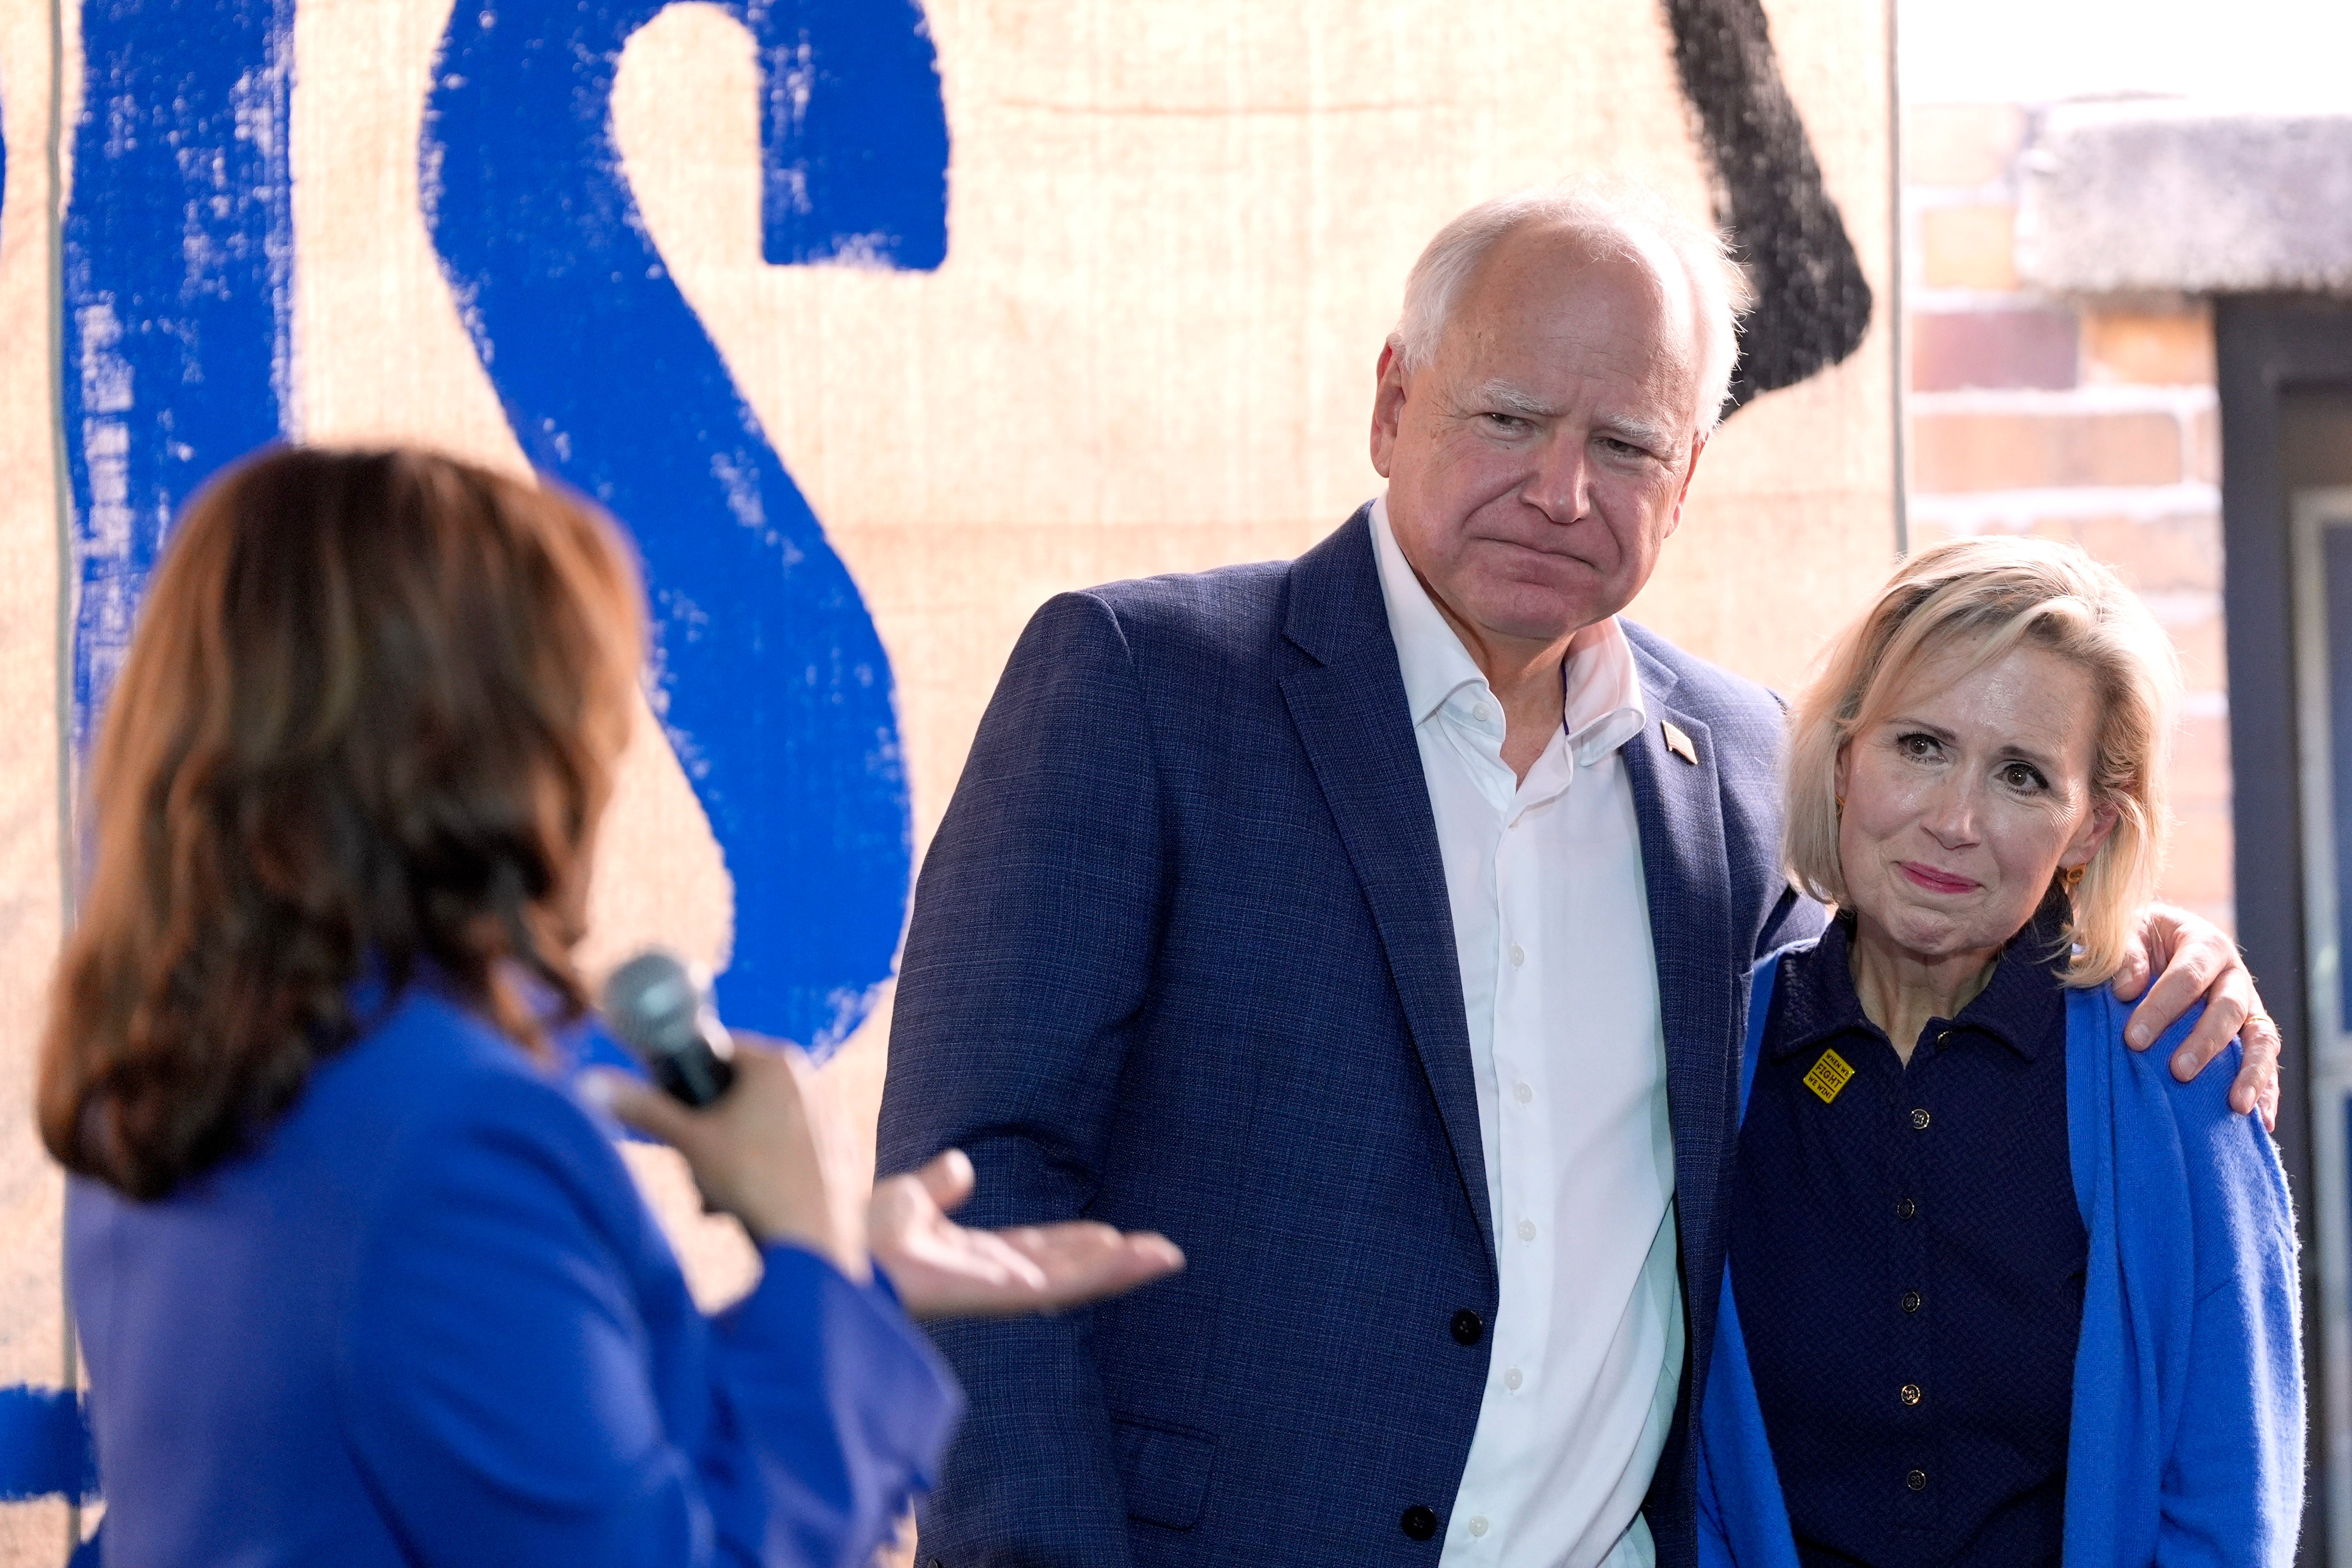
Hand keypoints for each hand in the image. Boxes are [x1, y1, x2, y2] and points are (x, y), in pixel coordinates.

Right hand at [584, 1036, 869, 1280]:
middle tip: (696, 1168)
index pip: (715, 1051)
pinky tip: (752, 1207)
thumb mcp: (689, 1142)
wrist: (814, 1241)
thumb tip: (589, 1082)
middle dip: (708, 1133)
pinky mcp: (838, 1153)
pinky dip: (764, 1174)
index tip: (672, 1114)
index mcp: (778, 1061)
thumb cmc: (752, 1182)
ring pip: (759, 1128)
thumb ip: (642, 1109)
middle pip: (737, 1095)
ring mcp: (829, 1117)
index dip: (685, 1081)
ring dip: (729, 1160)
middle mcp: (811, 1080)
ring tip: (719, 1198)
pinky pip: (786, 1153)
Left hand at [870, 1150, 1183, 1320]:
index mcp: (973, 1258)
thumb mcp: (908, 1198)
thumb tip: (961, 1166)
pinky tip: (1131, 1258)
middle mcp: (991, 1279)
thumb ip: (938, 1187)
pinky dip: (1100, 1271)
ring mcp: (998, 1290)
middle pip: (1066, 1269)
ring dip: (1120, 1267)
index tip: (1117, 1234)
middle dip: (1113, 1260)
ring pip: (1073, 1280)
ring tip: (1166, 1255)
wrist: (836, 1252)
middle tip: (1163, 1252)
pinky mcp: (998, 1293)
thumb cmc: (857, 1236)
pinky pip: (1059, 1283)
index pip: (1039, 1251)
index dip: (1077, 1243)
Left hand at [2112, 904, 2280, 1130]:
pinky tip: (2261, 1120)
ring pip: (2260, 1039)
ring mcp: (2247, 1006)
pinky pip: (2265, 1062)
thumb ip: (2126, 956)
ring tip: (2236, 1105)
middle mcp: (2233, 976)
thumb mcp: (2127, 933)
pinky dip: (2265, 1090)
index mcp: (2205, 944)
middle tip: (2178, 1072)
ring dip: (2250, 1073)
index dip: (2162, 1007)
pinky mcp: (2250, 1033)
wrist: (2156, 940)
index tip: (2133, 1038)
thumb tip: (2127, 989)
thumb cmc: (2139, 939)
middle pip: (2229, 1009)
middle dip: (2205, 1042)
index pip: (2188, 976)